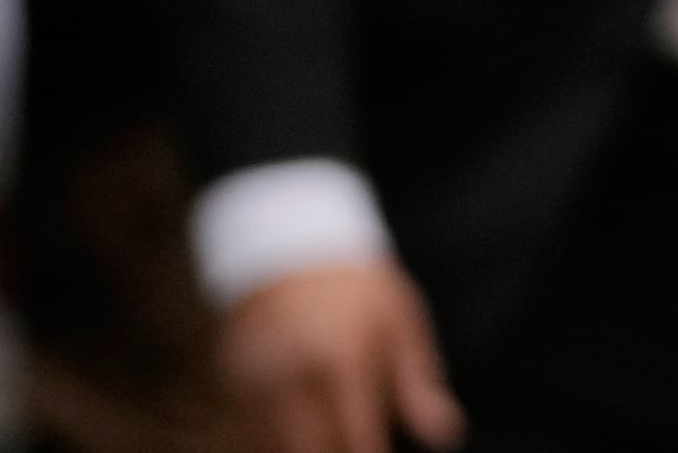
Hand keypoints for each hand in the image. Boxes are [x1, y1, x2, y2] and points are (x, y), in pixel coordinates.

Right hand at [223, 259, 460, 452]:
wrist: (289, 245)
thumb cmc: (359, 288)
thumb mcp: (401, 323)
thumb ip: (419, 385)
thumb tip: (447, 437)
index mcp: (340, 362)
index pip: (356, 438)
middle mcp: (289, 378)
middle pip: (309, 451)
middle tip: (356, 448)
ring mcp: (252, 384)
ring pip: (272, 449)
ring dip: (300, 451)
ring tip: (332, 440)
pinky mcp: (231, 385)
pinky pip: (245, 436)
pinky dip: (270, 445)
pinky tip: (297, 438)